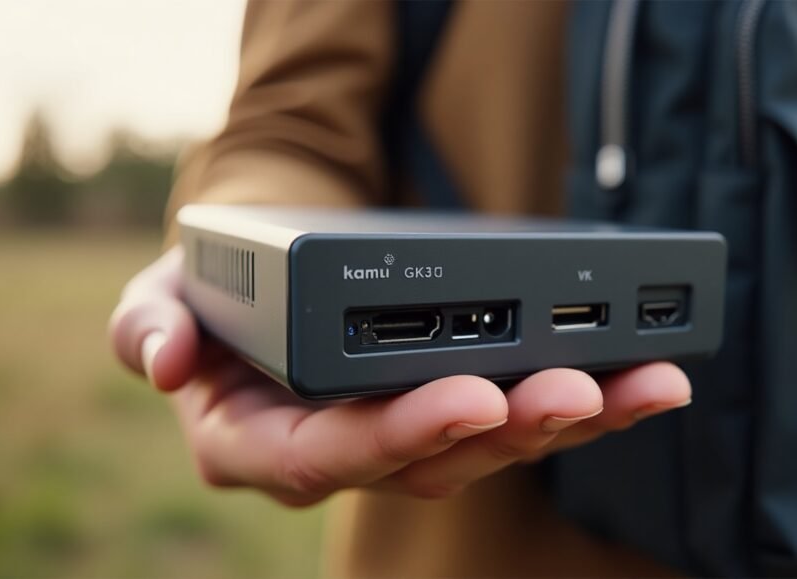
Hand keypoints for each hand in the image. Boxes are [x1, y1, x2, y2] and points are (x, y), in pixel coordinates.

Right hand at [109, 248, 691, 505]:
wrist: (270, 277)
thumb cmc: (214, 297)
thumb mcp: (162, 299)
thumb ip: (151, 326)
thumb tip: (170, 357)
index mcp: (264, 440)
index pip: (327, 457)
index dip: (401, 434)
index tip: (471, 394)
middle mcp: (343, 453)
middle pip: (432, 460)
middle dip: (508, 428)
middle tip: (574, 386)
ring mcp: (405, 435)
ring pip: (493, 444)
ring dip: (569, 418)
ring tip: (640, 383)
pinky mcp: (454, 408)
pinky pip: (521, 410)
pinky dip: (588, 395)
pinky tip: (645, 377)